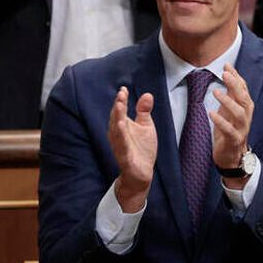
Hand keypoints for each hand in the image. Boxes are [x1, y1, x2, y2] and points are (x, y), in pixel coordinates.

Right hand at [107, 87, 156, 212]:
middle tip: (120, 96)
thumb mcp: (145, 127)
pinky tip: (122, 130)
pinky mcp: (125, 158)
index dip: (121, 100)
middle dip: (117, 108)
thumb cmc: (141, 149)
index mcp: (122, 126)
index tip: (123, 89)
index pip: (120, 111)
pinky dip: (122, 140)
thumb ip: (144, 111)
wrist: (141, 173)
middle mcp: (118, 135)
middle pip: (116, 119)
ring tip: (119, 108)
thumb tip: (147, 94)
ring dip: (117, 120)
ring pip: (117, 132)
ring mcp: (121, 146)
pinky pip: (122, 148)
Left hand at [208, 65, 253, 184]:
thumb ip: (230, 94)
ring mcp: (242, 128)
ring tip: (216, 92)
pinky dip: (221, 121)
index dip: (236, 77)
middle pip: (244, 98)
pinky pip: (229, 130)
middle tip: (224, 74)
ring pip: (239, 113)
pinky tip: (212, 113)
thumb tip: (228, 74)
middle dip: (235, 84)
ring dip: (228, 101)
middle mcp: (246, 116)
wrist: (233, 156)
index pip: (243, 88)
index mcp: (245, 107)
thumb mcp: (229, 110)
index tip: (227, 65)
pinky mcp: (234, 140)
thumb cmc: (230, 130)